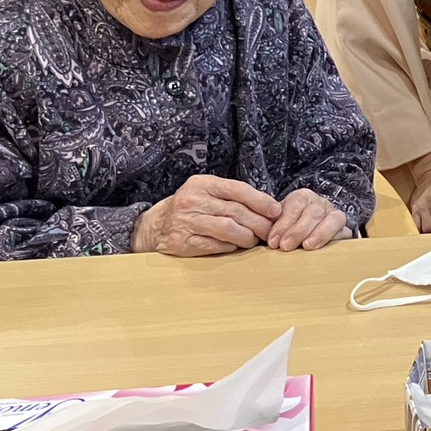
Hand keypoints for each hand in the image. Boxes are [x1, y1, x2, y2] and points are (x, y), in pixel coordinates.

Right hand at [132, 175, 281, 256]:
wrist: (154, 225)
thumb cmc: (191, 207)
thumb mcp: (207, 192)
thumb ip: (232, 196)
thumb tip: (268, 207)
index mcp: (203, 184)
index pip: (238, 190)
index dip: (260, 201)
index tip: (276, 211)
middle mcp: (193, 200)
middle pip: (236, 211)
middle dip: (258, 222)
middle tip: (270, 231)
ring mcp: (186, 221)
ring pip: (227, 228)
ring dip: (246, 236)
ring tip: (254, 240)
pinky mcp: (182, 242)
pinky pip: (214, 245)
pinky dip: (230, 246)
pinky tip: (236, 246)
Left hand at [266, 188, 351, 250]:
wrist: (308, 235)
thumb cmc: (287, 232)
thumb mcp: (276, 226)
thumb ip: (270, 228)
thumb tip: (261, 236)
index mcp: (302, 198)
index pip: (295, 204)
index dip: (284, 222)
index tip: (273, 241)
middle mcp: (320, 203)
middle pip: (313, 211)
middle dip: (298, 229)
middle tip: (285, 246)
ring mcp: (334, 214)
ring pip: (332, 218)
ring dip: (318, 233)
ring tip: (306, 246)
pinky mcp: (343, 229)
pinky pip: (343, 230)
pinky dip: (332, 237)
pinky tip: (321, 247)